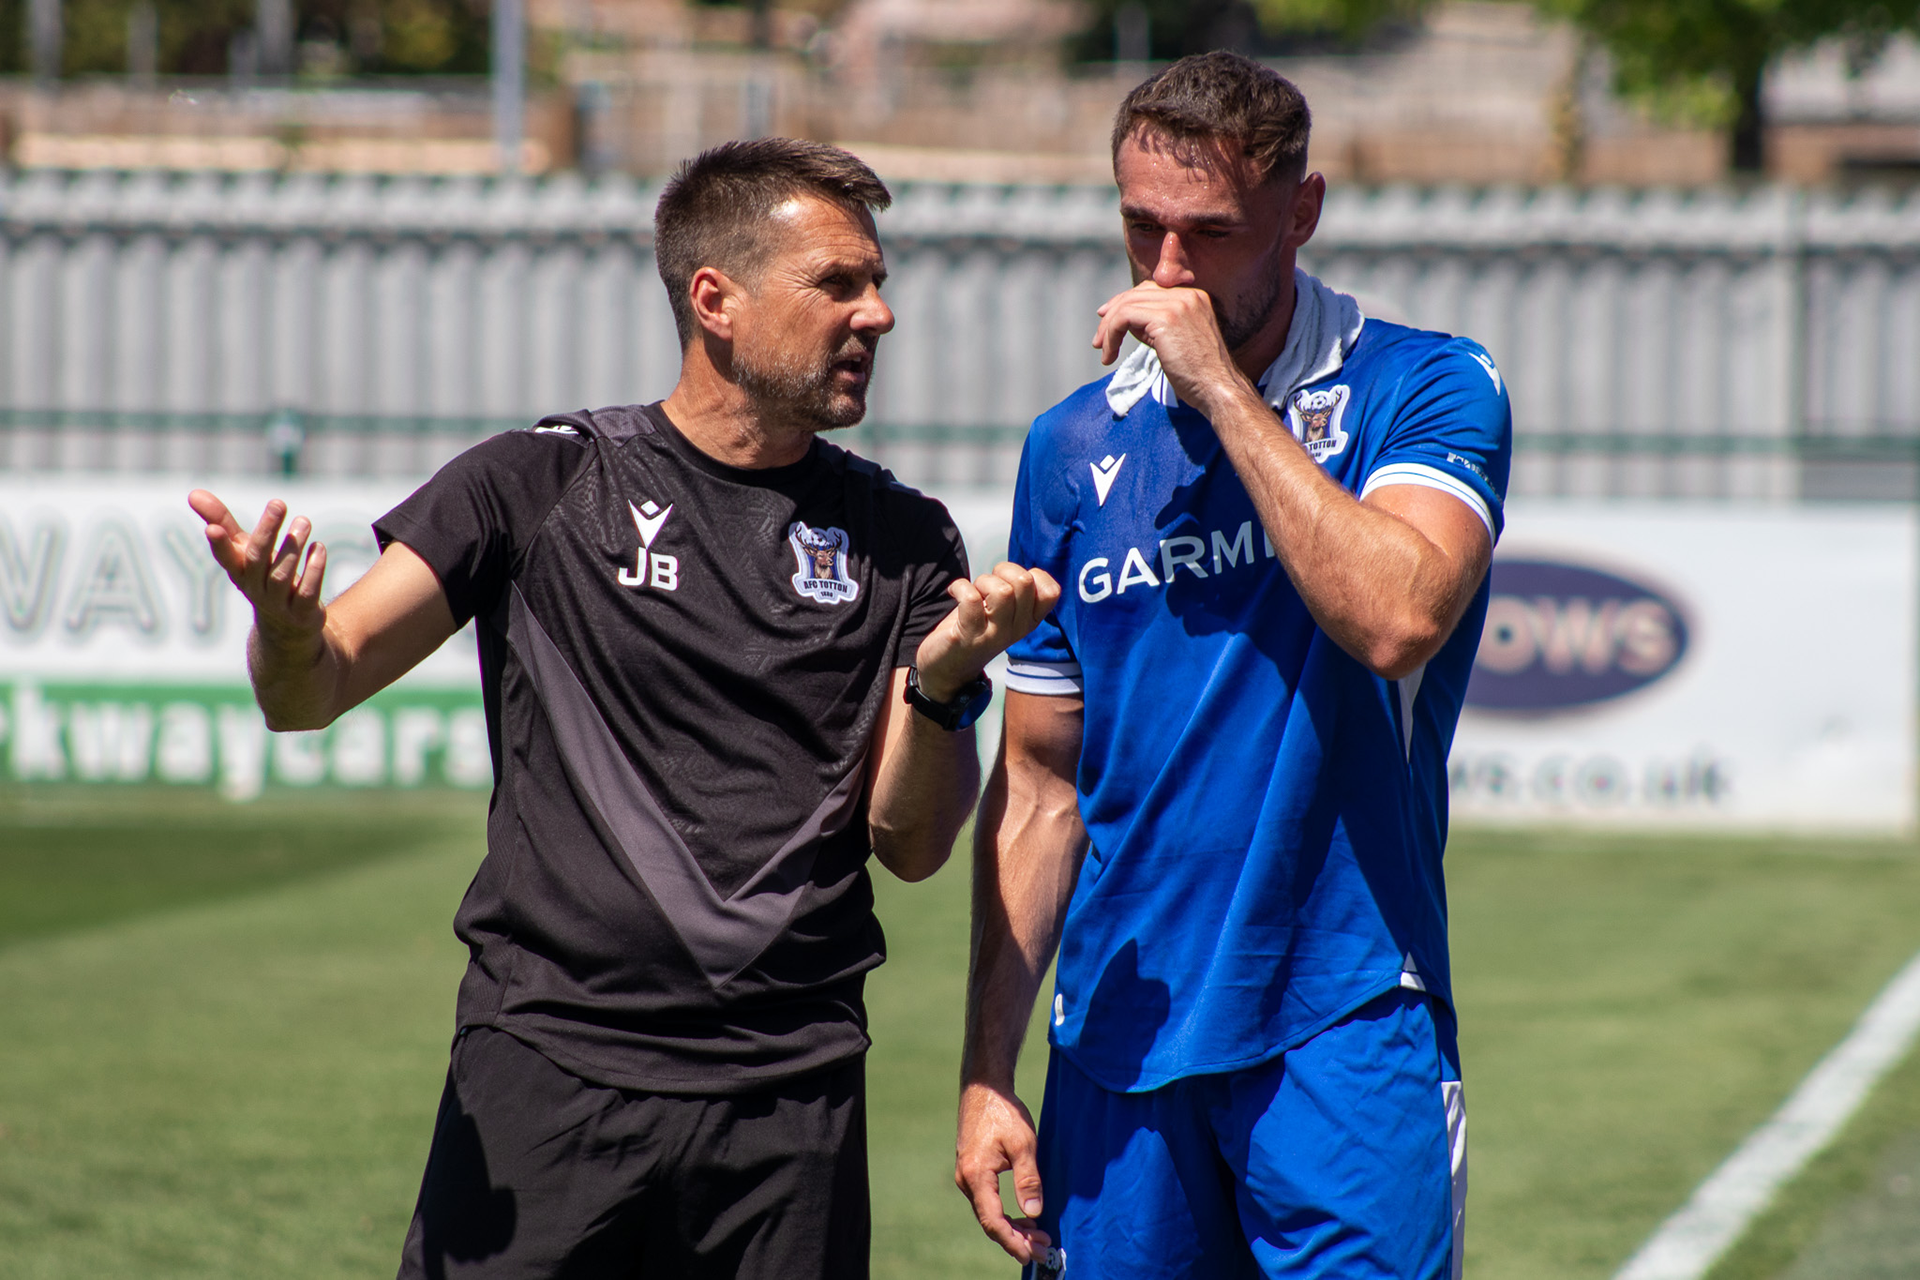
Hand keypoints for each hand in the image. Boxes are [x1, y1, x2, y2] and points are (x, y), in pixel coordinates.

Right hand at [187, 489, 328, 647]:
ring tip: (303, 522)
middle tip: (278, 503)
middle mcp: (255, 587)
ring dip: (293, 547)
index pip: (225, 557)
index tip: (212, 528)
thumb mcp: (243, 549)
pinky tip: (318, 548)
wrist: (286, 628)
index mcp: (238, 571)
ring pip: (282, 575)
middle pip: (258, 559)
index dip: (219, 544)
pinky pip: (308, 591)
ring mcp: (278, 603)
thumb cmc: (262, 577)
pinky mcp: (302, 612)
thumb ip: (222, 520)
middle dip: (267, 531)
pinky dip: (314, 569)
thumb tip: (192, 493)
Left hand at [914, 563, 1061, 702]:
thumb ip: (1017, 592)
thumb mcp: (1006, 613)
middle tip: (989, 585)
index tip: (1012, 582)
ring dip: (983, 581)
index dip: (1032, 574)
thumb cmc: (978, 628)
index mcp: (1030, 620)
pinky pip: (970, 598)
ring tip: (974, 591)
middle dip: (1003, 571)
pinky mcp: (968, 635)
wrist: (950, 667)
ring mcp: (994, 634)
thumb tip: (1016, 569)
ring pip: (1002, 591)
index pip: (1052, 591)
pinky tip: (954, 592)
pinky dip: (959, 587)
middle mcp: (1018, 629)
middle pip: (1025, 582)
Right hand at [955, 1080, 1050, 1263]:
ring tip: (1040, 1236)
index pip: (993, 1221)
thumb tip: (1034, 1213)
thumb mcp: (1023, 1144)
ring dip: (1013, 1228)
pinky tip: (1025, 1217)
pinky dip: (1005, 1214)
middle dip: (1017, 1239)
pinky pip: (987, 1202)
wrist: (984, 1088)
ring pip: (989, 1214)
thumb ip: (1028, 1179)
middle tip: (1044, 1250)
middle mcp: (966, 1180)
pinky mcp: (972, 1172)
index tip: (1031, 1255)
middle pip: (990, 1222)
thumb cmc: (1004, 1112)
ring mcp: (967, 1177)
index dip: (1012, 1241)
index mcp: (976, 1176)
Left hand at [1093, 280, 1249, 412]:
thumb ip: (1157, 326)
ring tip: (1104, 351)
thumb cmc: (1200, 376)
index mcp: (1193, 297)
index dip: (1124, 302)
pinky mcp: (1165, 319)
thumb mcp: (1179, 341)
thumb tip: (1127, 322)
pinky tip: (1110, 355)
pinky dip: (1111, 336)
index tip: (1106, 321)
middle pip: (1135, 294)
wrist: (1218, 389)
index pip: (1150, 289)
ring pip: (1126, 305)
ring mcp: (1177, 304)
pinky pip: (1124, 318)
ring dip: (1108, 330)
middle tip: (1099, 340)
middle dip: (1111, 315)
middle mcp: (1187, 295)